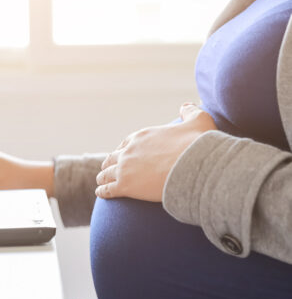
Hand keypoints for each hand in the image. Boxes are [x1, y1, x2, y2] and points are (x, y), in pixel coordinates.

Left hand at [95, 103, 216, 201]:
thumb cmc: (197, 145)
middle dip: (109, 163)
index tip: (121, 154)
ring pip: (106, 173)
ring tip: (101, 181)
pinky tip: (100, 193)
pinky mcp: (125, 186)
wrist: (194, 166)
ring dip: (103, 177)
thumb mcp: (198, 121)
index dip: (122, 150)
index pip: (125, 143)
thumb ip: (190, 112)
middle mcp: (129, 151)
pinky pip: (108, 189)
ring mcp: (124, 168)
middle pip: (113, 157)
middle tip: (107, 169)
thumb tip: (186, 106)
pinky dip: (103, 191)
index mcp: (141, 137)